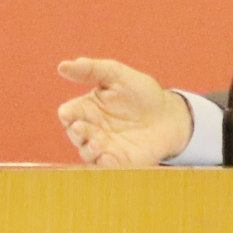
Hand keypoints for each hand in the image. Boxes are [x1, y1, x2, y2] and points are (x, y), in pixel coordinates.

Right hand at [56, 58, 192, 166]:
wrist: (170, 115)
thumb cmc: (142, 93)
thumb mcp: (117, 74)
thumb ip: (91, 69)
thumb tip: (62, 66)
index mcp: (87, 108)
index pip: (69, 113)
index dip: (68, 114)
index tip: (69, 113)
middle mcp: (92, 129)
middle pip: (74, 134)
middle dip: (76, 133)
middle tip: (82, 128)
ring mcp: (104, 146)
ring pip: (87, 152)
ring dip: (88, 150)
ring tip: (96, 145)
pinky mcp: (119, 161)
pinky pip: (106, 166)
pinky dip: (104, 164)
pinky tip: (107, 159)